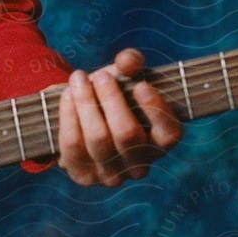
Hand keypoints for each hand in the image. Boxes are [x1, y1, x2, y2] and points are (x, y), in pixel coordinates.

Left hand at [56, 48, 182, 186]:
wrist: (81, 119)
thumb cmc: (112, 97)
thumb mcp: (124, 77)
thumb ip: (130, 63)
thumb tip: (128, 61)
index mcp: (160, 142)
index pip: (169, 133)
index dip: (156, 110)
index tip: (140, 85)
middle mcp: (140, 165)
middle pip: (127, 133)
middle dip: (111, 99)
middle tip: (100, 75)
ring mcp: (112, 175)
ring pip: (98, 138)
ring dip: (86, 102)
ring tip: (78, 78)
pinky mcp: (83, 175)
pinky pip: (73, 144)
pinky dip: (68, 115)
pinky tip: (67, 95)